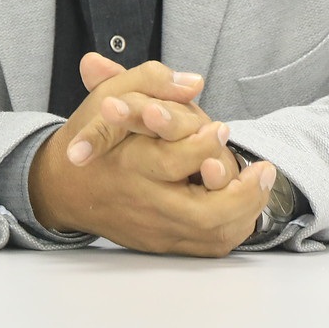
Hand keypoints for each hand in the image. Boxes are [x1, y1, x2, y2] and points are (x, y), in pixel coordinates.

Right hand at [29, 57, 272, 256]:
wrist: (64, 188)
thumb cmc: (93, 138)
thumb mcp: (111, 96)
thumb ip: (150, 81)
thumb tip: (194, 81)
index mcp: (127, 164)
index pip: (171, 160)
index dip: (203, 145)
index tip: (223, 128)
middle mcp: (143, 202)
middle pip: (203, 213)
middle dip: (242, 194)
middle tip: (264, 170)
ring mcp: (154, 228)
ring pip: (211, 235)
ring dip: (245, 212)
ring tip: (262, 184)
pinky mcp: (161, 244)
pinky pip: (207, 247)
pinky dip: (232, 228)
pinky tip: (245, 206)